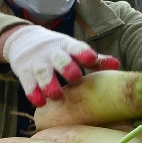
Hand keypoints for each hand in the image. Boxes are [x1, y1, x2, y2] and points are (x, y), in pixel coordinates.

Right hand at [1, 25, 119, 107]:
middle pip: (59, 59)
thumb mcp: (73, 50)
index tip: (90, 58)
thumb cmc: (58, 50)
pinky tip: (39, 102)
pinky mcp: (25, 73)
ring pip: (43, 73)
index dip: (83, 53)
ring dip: (49, 84)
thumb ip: (94, 60)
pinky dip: (33, 93)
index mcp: (67, 46)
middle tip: (74, 77)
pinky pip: (28, 84)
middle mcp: (52, 53)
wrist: (24, 40)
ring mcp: (37, 63)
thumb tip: (118, 65)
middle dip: (66, 67)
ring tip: (56, 96)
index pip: (76, 47)